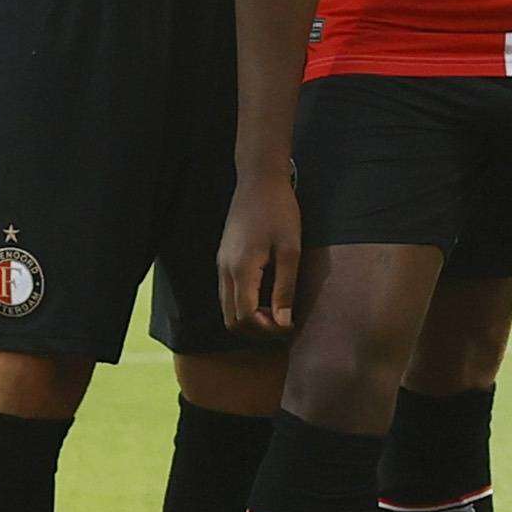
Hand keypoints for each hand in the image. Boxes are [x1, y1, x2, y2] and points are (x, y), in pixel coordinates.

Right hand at [217, 170, 301, 335]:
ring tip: (277, 314)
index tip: (290, 326)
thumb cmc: (280, 211)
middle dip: (257, 330)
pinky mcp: (223, 259)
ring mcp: (220, 265)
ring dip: (249, 319)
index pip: (246, 317)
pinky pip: (227, 294)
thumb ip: (285, 287)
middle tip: (283, 326)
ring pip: (226, 309)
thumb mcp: (290, 249)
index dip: (267, 330)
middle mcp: (224, 271)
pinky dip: (243, 305)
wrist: (259, 181)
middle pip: (232, 320)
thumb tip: (283, 322)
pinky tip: (266, 298)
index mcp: (241, 269)